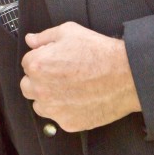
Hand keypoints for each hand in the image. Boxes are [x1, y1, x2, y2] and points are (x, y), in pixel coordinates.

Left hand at [20, 21, 140, 131]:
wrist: (126, 76)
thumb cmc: (99, 52)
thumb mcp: (69, 32)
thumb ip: (44, 36)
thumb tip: (30, 40)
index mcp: (37, 65)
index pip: (26, 64)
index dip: (41, 60)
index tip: (54, 61)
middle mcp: (41, 89)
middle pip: (28, 86)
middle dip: (39, 80)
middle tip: (59, 75)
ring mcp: (54, 109)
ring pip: (40, 105)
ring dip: (49, 98)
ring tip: (69, 89)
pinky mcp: (68, 123)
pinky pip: (58, 119)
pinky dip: (65, 111)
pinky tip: (79, 100)